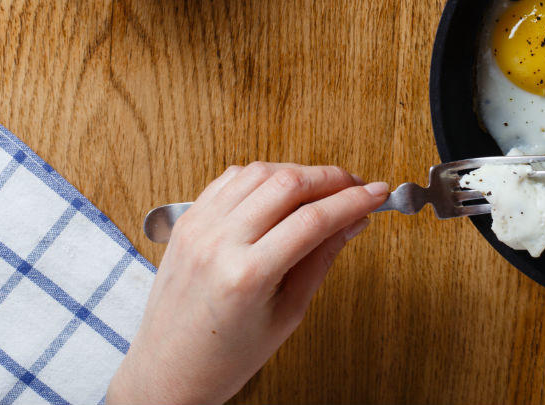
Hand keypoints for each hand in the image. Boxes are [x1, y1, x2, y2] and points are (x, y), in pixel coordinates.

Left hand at [107, 163, 388, 404]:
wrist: (166, 372)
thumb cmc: (224, 357)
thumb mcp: (287, 316)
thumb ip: (320, 260)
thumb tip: (352, 222)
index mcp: (246, 276)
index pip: (313, 219)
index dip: (353, 201)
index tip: (378, 194)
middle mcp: (218, 243)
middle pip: (288, 184)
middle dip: (331, 178)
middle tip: (356, 187)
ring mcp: (198, 228)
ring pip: (259, 172)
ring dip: (298, 172)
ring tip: (322, 189)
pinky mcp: (187, 221)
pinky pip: (229, 179)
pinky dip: (262, 176)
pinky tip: (280, 189)